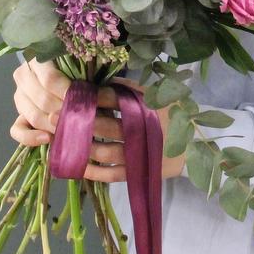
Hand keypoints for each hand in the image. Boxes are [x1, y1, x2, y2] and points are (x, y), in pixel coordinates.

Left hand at [9, 58, 185, 181]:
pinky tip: (77, 166)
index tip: (71, 94)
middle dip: (79, 122)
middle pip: (105, 126)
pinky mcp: (139, 173)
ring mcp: (139, 154)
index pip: (114, 99)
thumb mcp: (161, 95)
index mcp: (146, 107)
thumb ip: (134, 88)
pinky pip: (111, 174)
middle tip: (56, 117)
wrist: (197, 147)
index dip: (91, 97)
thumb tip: (105, 79)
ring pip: (104, 151)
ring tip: (62, 141)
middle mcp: (142, 130)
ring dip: (81, 147)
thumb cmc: (176, 115)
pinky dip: (92, 171)